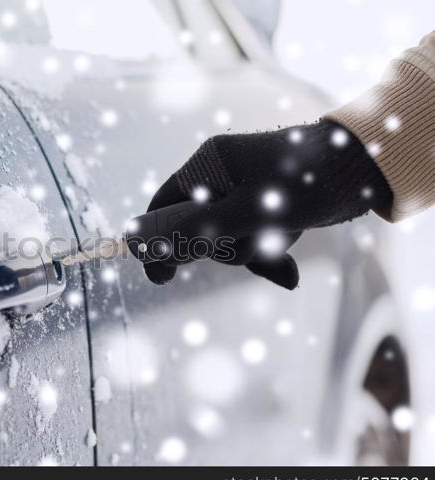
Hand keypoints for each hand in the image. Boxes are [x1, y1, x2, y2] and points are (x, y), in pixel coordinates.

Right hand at [143, 119, 392, 288]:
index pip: (165, 204)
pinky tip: (287, 270)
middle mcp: (221, 177)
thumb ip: (203, 231)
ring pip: (226, 238)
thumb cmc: (305, 179)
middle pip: (197, 227)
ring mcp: (242, 192)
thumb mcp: (251, 210)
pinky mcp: (264, 207)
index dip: (157, 238)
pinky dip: (266, 254)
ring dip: (251, 252)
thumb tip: (159, 255)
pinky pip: (250, 239)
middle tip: (250, 246)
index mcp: (209, 165)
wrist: (364, 167)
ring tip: (282, 241)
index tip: (160, 274)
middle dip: (223, 248)